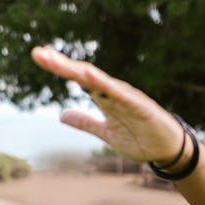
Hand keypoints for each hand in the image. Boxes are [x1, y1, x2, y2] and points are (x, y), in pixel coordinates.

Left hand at [31, 45, 182, 163]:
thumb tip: (62, 115)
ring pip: (98, 81)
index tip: (39, 56)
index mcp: (105, 98)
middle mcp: (113, 93)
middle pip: (83, 75)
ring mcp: (126, 98)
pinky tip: (88, 76)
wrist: (167, 151)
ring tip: (56, 61)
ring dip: (77, 71)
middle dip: (61, 65)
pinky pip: (119, 94)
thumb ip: (85, 123)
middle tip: (38, 53)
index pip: (78, 79)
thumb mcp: (105, 133)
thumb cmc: (140, 139)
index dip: (60, 67)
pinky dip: (104, 84)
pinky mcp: (138, 106)